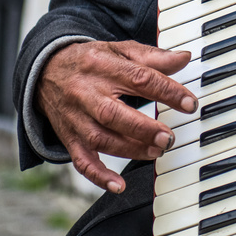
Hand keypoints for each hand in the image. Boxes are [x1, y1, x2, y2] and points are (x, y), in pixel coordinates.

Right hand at [37, 40, 194, 192]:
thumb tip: (184, 58)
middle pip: (113, 113)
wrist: (46, 71)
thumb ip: (152, 56)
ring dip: (130, 150)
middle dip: (144, 129)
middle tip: (169, 138)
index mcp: (103, 66)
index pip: (138, 78)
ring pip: (100, 139)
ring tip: (156, 152)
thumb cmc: (91, 61)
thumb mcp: (119, 50)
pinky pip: (81, 160)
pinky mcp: (69, 138)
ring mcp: (76, 118)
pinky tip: (119, 185)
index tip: (190, 104)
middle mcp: (87, 93)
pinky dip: (99, 176)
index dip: (167, 92)